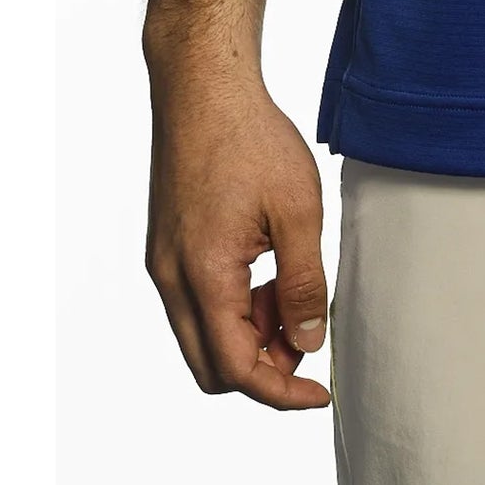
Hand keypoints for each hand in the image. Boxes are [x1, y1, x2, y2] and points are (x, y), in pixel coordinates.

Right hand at [145, 64, 331, 409]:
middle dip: (264, 366)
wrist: (203, 90)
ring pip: (202, 335)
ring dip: (249, 333)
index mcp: (203, 275)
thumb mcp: (297, 211)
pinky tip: (268, 270)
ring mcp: (163, 264)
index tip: (321, 394)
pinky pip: (196, 302)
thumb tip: (309, 341)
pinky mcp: (166, 248)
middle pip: (212, 365)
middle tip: (309, 334)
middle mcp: (171, 279)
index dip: (281, 391)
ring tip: (294, 291)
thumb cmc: (251, 140)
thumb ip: (303, 283)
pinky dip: (233, 306)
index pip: (237, 368)